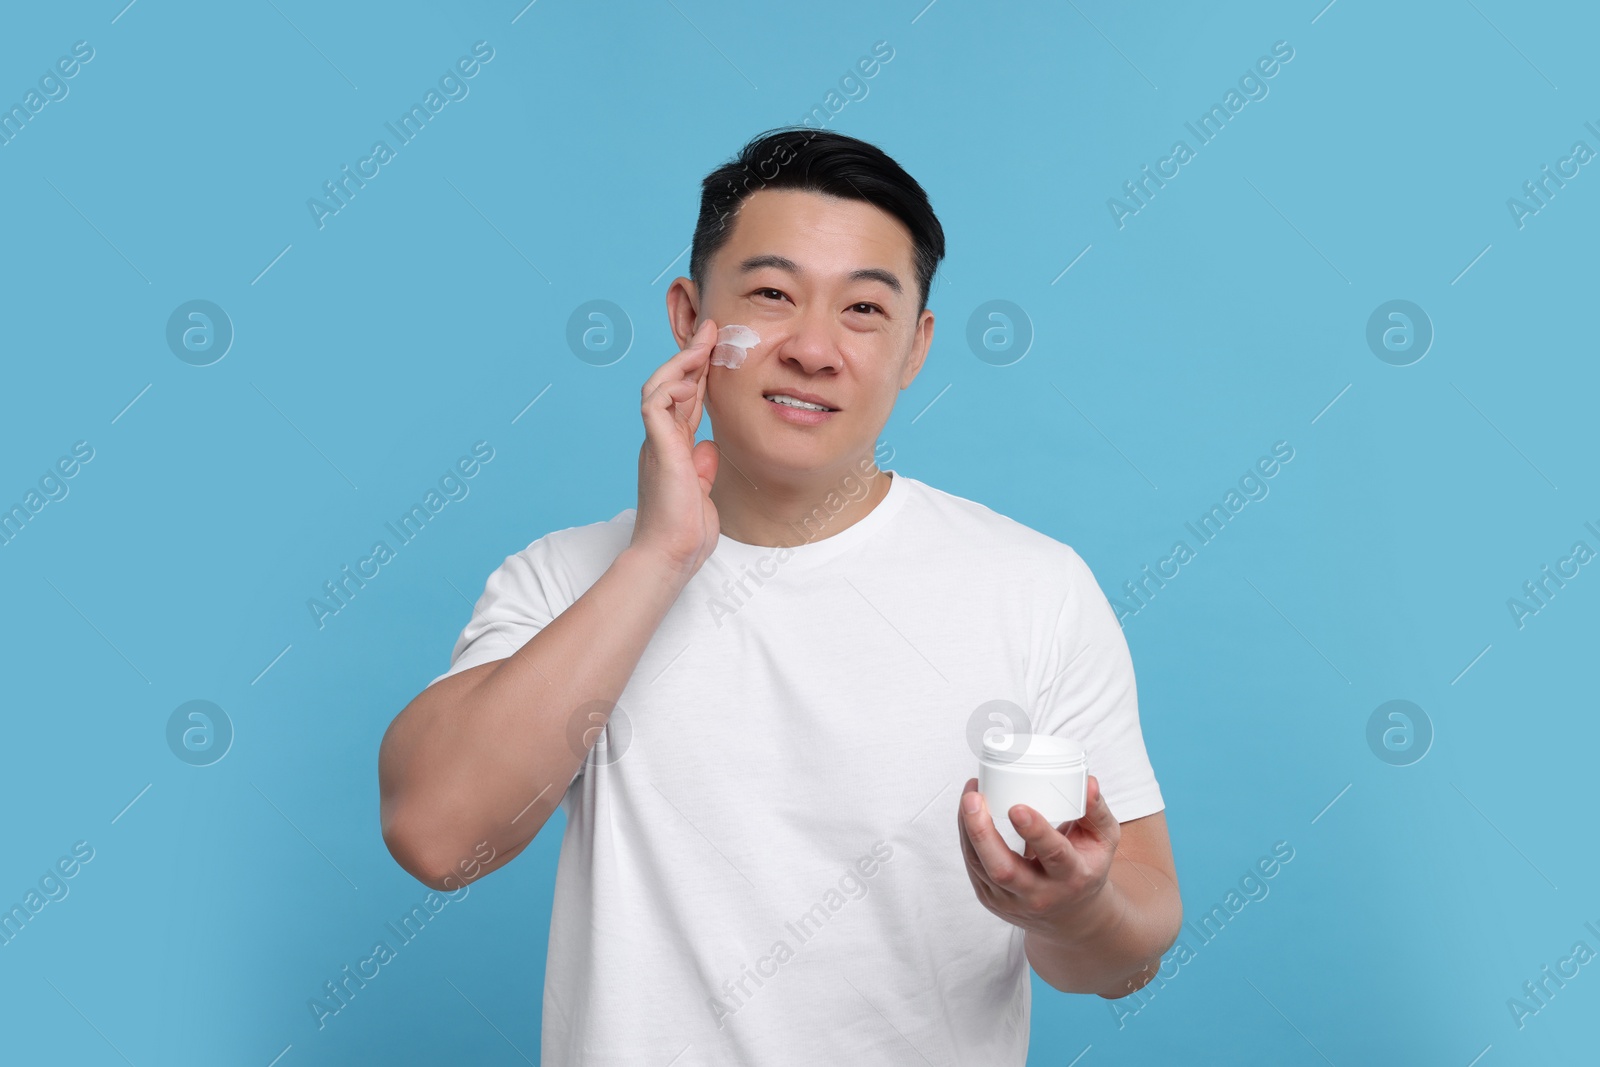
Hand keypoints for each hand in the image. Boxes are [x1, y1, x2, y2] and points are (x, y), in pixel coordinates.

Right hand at [630, 318, 721, 578]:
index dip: (698, 374)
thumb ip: (703, 467)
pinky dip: (668, 389)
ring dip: (679, 364)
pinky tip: (686, 380)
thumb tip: (710, 446)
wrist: (671, 555)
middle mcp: (660, 441)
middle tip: (711, 330)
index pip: (684, 401)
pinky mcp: (657, 450)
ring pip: (658, 388)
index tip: (715, 349)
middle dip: (691, 356)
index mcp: (672, 448)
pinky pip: (654, 407)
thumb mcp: (702, 492)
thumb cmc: (684, 532)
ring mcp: (656, 444)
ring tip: (701, 344)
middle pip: (672, 386)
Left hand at [956, 774, 1123, 941]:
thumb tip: (1089, 783)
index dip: (1035, 832)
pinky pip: (972, 866)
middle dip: (982, 832)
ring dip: (968, 828)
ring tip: (970, 795)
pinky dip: (966, 836)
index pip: (1054, 856)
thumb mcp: (1103, 842)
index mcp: (1072, 878)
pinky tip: (967, 812)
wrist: (1070, 915)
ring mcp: (1010, 900)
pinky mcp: (990, 899)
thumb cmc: (1085, 869)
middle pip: (1003, 869)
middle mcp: (1040, 894)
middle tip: (974, 798)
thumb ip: (1097, 811)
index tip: (1017, 807)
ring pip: (980, 866)